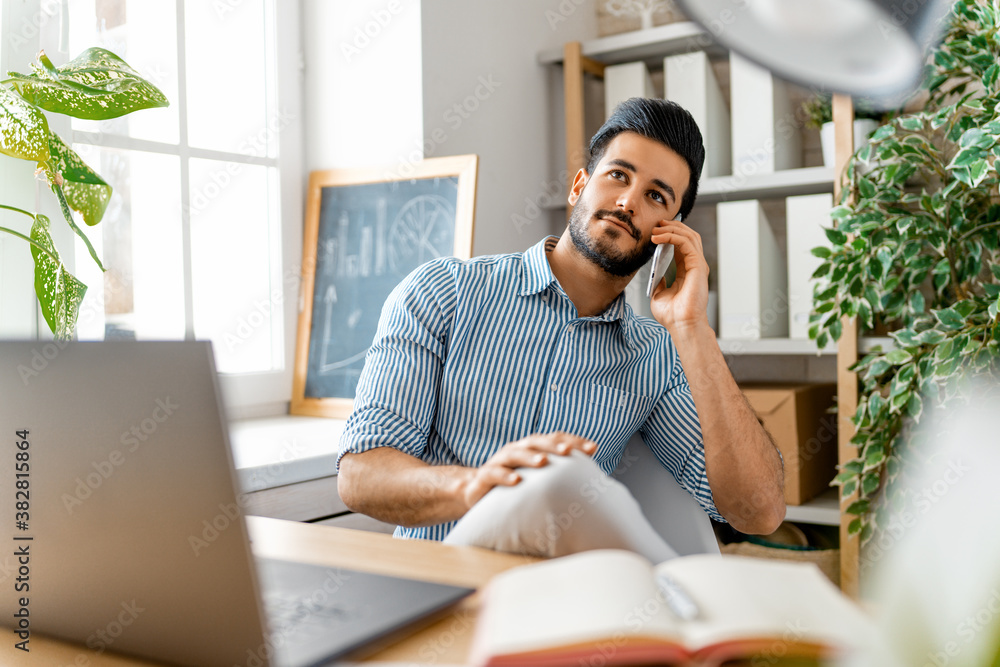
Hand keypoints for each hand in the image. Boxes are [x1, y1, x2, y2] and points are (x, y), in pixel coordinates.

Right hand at [461, 432, 595, 509]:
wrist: (477, 493)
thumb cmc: (515, 486)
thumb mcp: (538, 480)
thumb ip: (559, 477)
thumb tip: (593, 485)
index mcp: (532, 449)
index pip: (555, 439)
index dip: (574, 441)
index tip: (593, 449)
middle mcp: (517, 450)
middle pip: (536, 441)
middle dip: (553, 444)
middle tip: (569, 451)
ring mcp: (499, 461)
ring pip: (515, 453)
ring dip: (530, 457)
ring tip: (544, 462)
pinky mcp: (484, 476)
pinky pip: (494, 473)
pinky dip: (505, 475)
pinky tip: (516, 481)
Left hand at [648, 218, 710, 334]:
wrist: (680, 325)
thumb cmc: (672, 315)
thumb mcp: (659, 295)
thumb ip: (659, 282)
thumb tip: (656, 274)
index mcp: (687, 271)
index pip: (682, 245)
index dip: (670, 235)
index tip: (655, 231)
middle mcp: (695, 266)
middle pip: (688, 236)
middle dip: (672, 227)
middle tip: (656, 224)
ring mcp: (698, 265)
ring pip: (689, 236)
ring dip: (672, 229)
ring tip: (656, 229)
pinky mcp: (698, 266)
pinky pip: (686, 243)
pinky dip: (672, 237)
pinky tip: (658, 238)